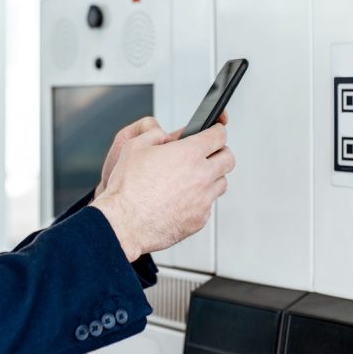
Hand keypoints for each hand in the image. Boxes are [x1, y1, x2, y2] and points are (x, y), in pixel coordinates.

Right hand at [92, 121, 234, 261]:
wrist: (124, 223)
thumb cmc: (127, 188)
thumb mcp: (134, 146)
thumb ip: (154, 134)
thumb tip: (164, 136)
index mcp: (189, 154)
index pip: (219, 136)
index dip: (217, 130)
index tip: (214, 132)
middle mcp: (201, 176)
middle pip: (228, 159)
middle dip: (221, 153)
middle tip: (210, 154)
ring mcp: (203, 200)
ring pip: (222, 183)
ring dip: (213, 177)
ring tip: (195, 178)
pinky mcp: (200, 220)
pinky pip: (209, 205)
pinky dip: (201, 200)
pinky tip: (184, 199)